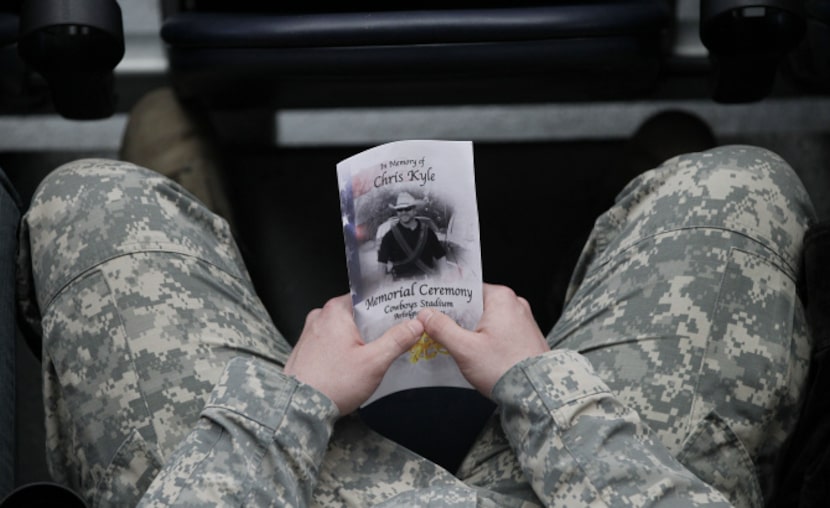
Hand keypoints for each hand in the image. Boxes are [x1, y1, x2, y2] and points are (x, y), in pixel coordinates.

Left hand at [284, 294, 423, 414]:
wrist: (298, 408)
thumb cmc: (333, 384)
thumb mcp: (374, 362)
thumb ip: (397, 340)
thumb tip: (415, 325)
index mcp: (336, 311)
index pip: (367, 298)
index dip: (387, 306)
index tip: (401, 315)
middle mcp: (320, 317)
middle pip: (357, 314)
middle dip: (375, 326)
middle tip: (395, 337)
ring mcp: (311, 333)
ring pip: (344, 329)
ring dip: (359, 339)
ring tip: (376, 354)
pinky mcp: (306, 350)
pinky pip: (332, 342)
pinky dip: (345, 349)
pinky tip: (354, 365)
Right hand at [417, 283, 548, 396]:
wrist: (536, 394)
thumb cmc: (504, 369)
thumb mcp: (465, 349)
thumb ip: (442, 328)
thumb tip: (426, 315)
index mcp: (501, 298)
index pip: (466, 289)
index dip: (446, 300)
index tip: (431, 309)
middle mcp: (514, 304)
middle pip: (476, 305)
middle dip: (457, 318)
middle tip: (437, 330)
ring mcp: (522, 321)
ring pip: (486, 320)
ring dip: (470, 331)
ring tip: (454, 345)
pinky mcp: (525, 337)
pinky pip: (498, 331)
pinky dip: (485, 339)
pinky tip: (474, 354)